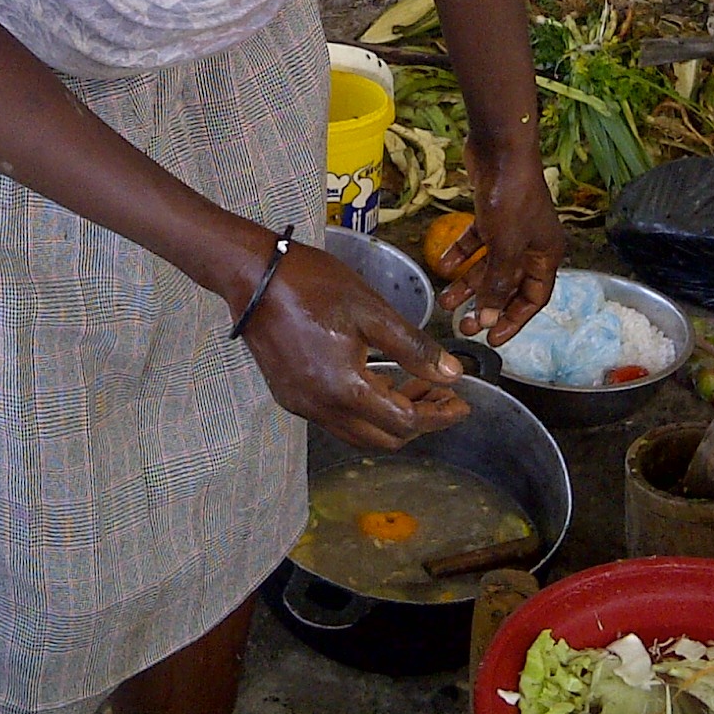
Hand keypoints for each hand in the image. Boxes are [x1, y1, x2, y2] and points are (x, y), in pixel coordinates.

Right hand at [236, 241, 467, 451]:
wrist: (252, 275)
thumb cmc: (312, 284)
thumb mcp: (372, 311)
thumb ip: (414, 348)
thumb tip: (451, 374)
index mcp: (345, 389)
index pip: (405, 422)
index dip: (439, 415)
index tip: (461, 402)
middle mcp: (321, 408)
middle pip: (383, 438)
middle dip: (419, 420)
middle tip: (440, 392)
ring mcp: (302, 404)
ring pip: (358, 432)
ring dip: (391, 416)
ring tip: (413, 383)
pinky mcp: (289, 394)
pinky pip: (335, 418)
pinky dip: (364, 409)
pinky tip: (376, 379)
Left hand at [438, 154, 563, 342]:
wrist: (501, 148)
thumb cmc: (511, 197)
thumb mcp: (506, 247)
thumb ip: (497, 284)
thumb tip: (486, 318)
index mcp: (547, 255)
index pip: (534, 298)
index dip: (514, 320)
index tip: (491, 339)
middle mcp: (532, 244)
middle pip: (509, 285)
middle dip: (486, 306)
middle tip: (462, 326)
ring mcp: (511, 229)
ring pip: (490, 265)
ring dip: (469, 284)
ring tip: (445, 302)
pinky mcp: (492, 213)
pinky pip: (477, 242)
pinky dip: (462, 254)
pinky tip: (444, 266)